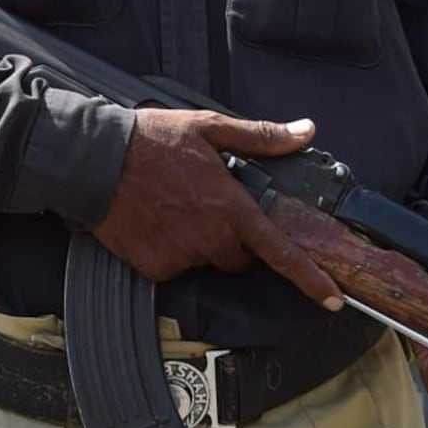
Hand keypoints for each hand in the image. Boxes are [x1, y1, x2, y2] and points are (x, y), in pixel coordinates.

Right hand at [91, 109, 342, 309]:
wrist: (95, 162)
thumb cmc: (152, 140)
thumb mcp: (210, 128)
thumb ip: (261, 137)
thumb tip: (304, 132)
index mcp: (232, 208)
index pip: (281, 252)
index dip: (311, 279)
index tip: (333, 299)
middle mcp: (211, 238)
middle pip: (238, 258)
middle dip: (231, 239)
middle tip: (207, 206)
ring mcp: (182, 256)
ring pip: (205, 261)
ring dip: (199, 243)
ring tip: (174, 208)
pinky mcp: (154, 268)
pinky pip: (174, 267)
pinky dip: (170, 250)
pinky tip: (154, 222)